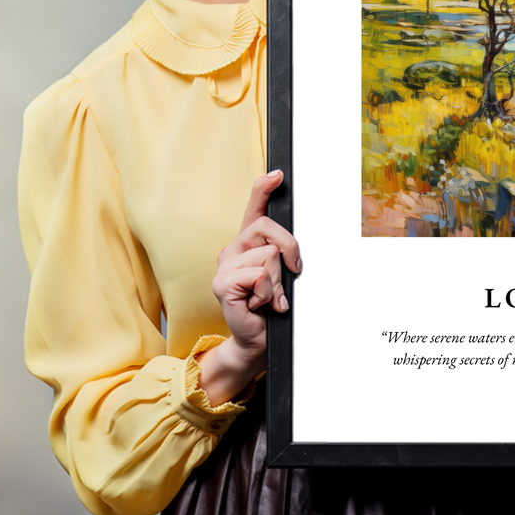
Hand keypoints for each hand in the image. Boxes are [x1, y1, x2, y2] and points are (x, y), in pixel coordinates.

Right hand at [197, 170, 301, 404]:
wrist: (257, 339)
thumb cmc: (271, 306)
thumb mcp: (282, 274)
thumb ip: (283, 254)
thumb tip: (293, 247)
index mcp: (248, 243)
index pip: (254, 208)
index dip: (264, 188)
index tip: (278, 174)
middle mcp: (233, 249)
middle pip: (269, 228)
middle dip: (290, 250)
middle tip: (291, 274)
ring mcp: (224, 265)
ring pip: (269, 255)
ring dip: (278, 281)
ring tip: (269, 297)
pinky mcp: (222, 283)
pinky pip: (259, 275)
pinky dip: (268, 293)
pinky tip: (259, 304)